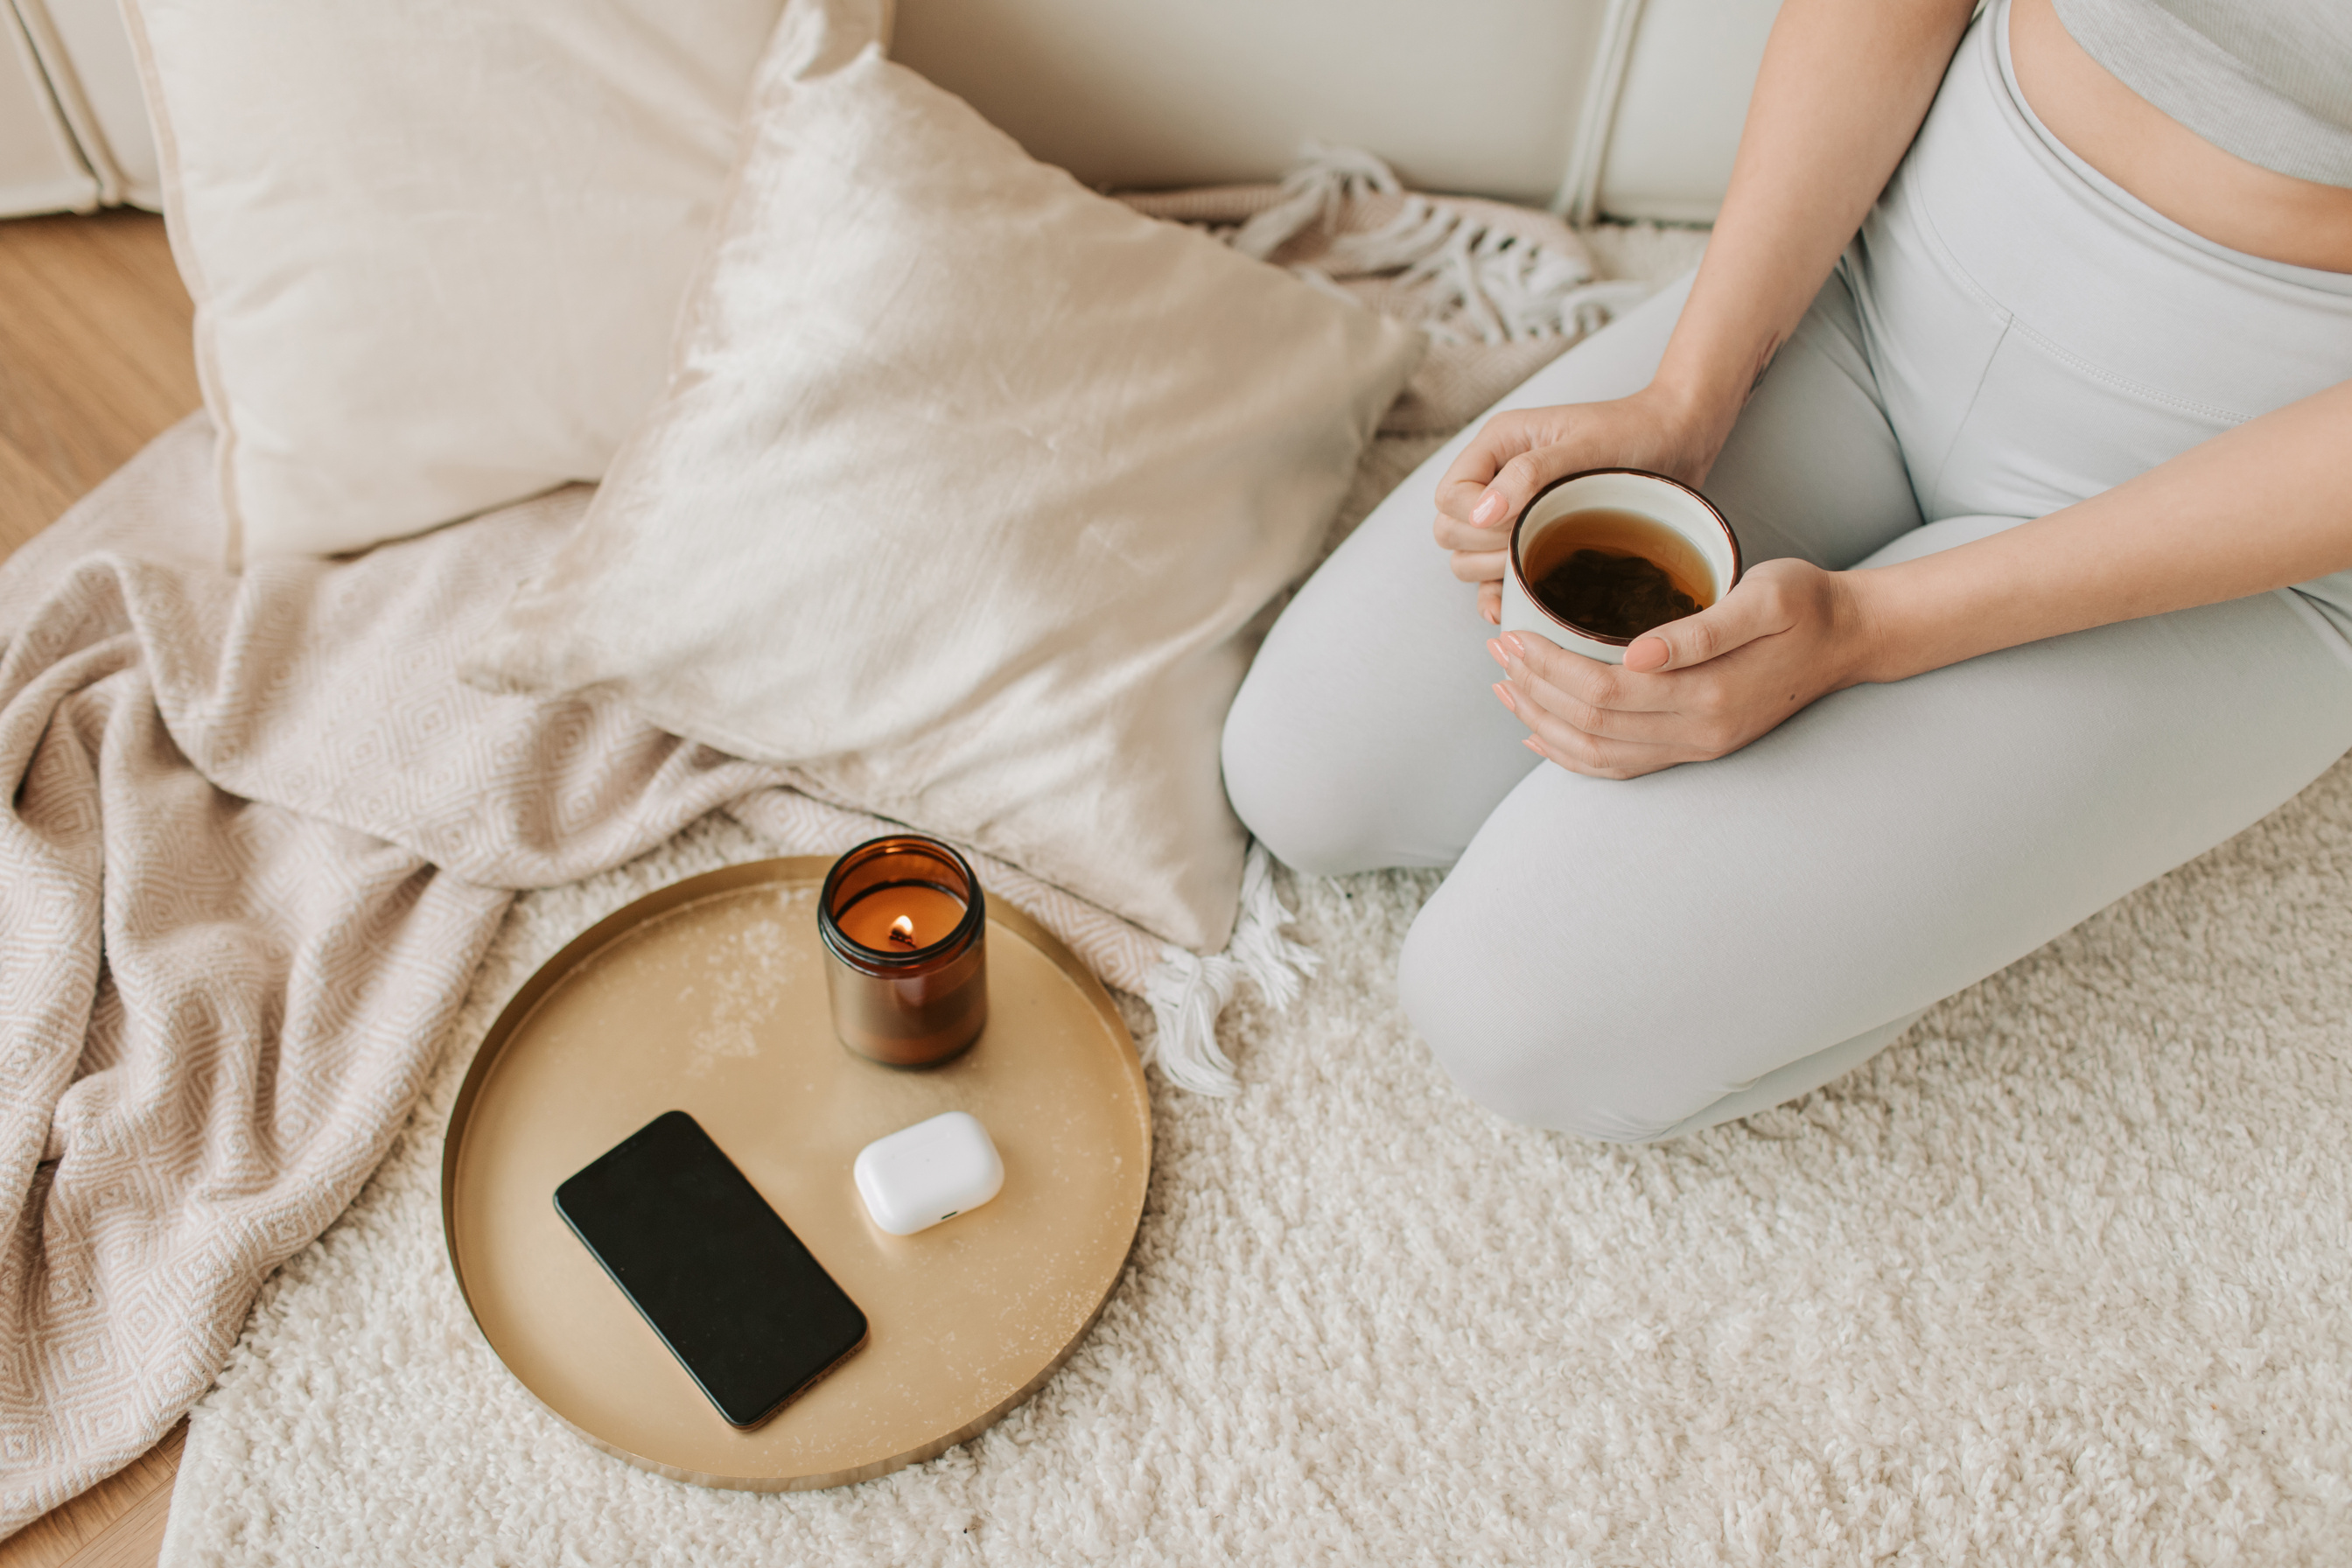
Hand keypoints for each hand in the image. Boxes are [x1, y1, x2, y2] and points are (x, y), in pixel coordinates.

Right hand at [1434, 385, 1726, 624]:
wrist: (1677, 443)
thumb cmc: (1634, 432)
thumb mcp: (1584, 446)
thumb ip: (1529, 475)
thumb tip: (1481, 512)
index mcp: (1496, 447)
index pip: (1449, 497)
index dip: (1473, 518)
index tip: (1516, 521)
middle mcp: (1495, 481)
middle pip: (1449, 532)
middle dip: (1482, 547)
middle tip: (1531, 543)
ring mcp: (1511, 516)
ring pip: (1466, 559)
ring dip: (1493, 571)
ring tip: (1536, 564)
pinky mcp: (1531, 544)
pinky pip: (1494, 580)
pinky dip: (1500, 596)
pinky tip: (1515, 606)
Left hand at [1486, 558, 1874, 777]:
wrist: (1852, 639)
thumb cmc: (1807, 604)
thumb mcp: (1766, 597)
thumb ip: (1702, 628)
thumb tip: (1636, 654)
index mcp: (1708, 695)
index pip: (1602, 691)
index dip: (1547, 666)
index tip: (1512, 632)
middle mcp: (1697, 734)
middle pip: (1589, 725)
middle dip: (1533, 688)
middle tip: (1498, 647)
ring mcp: (1696, 749)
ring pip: (1596, 754)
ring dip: (1542, 721)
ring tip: (1504, 684)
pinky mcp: (1695, 749)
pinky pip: (1619, 766)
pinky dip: (1571, 753)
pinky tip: (1539, 730)